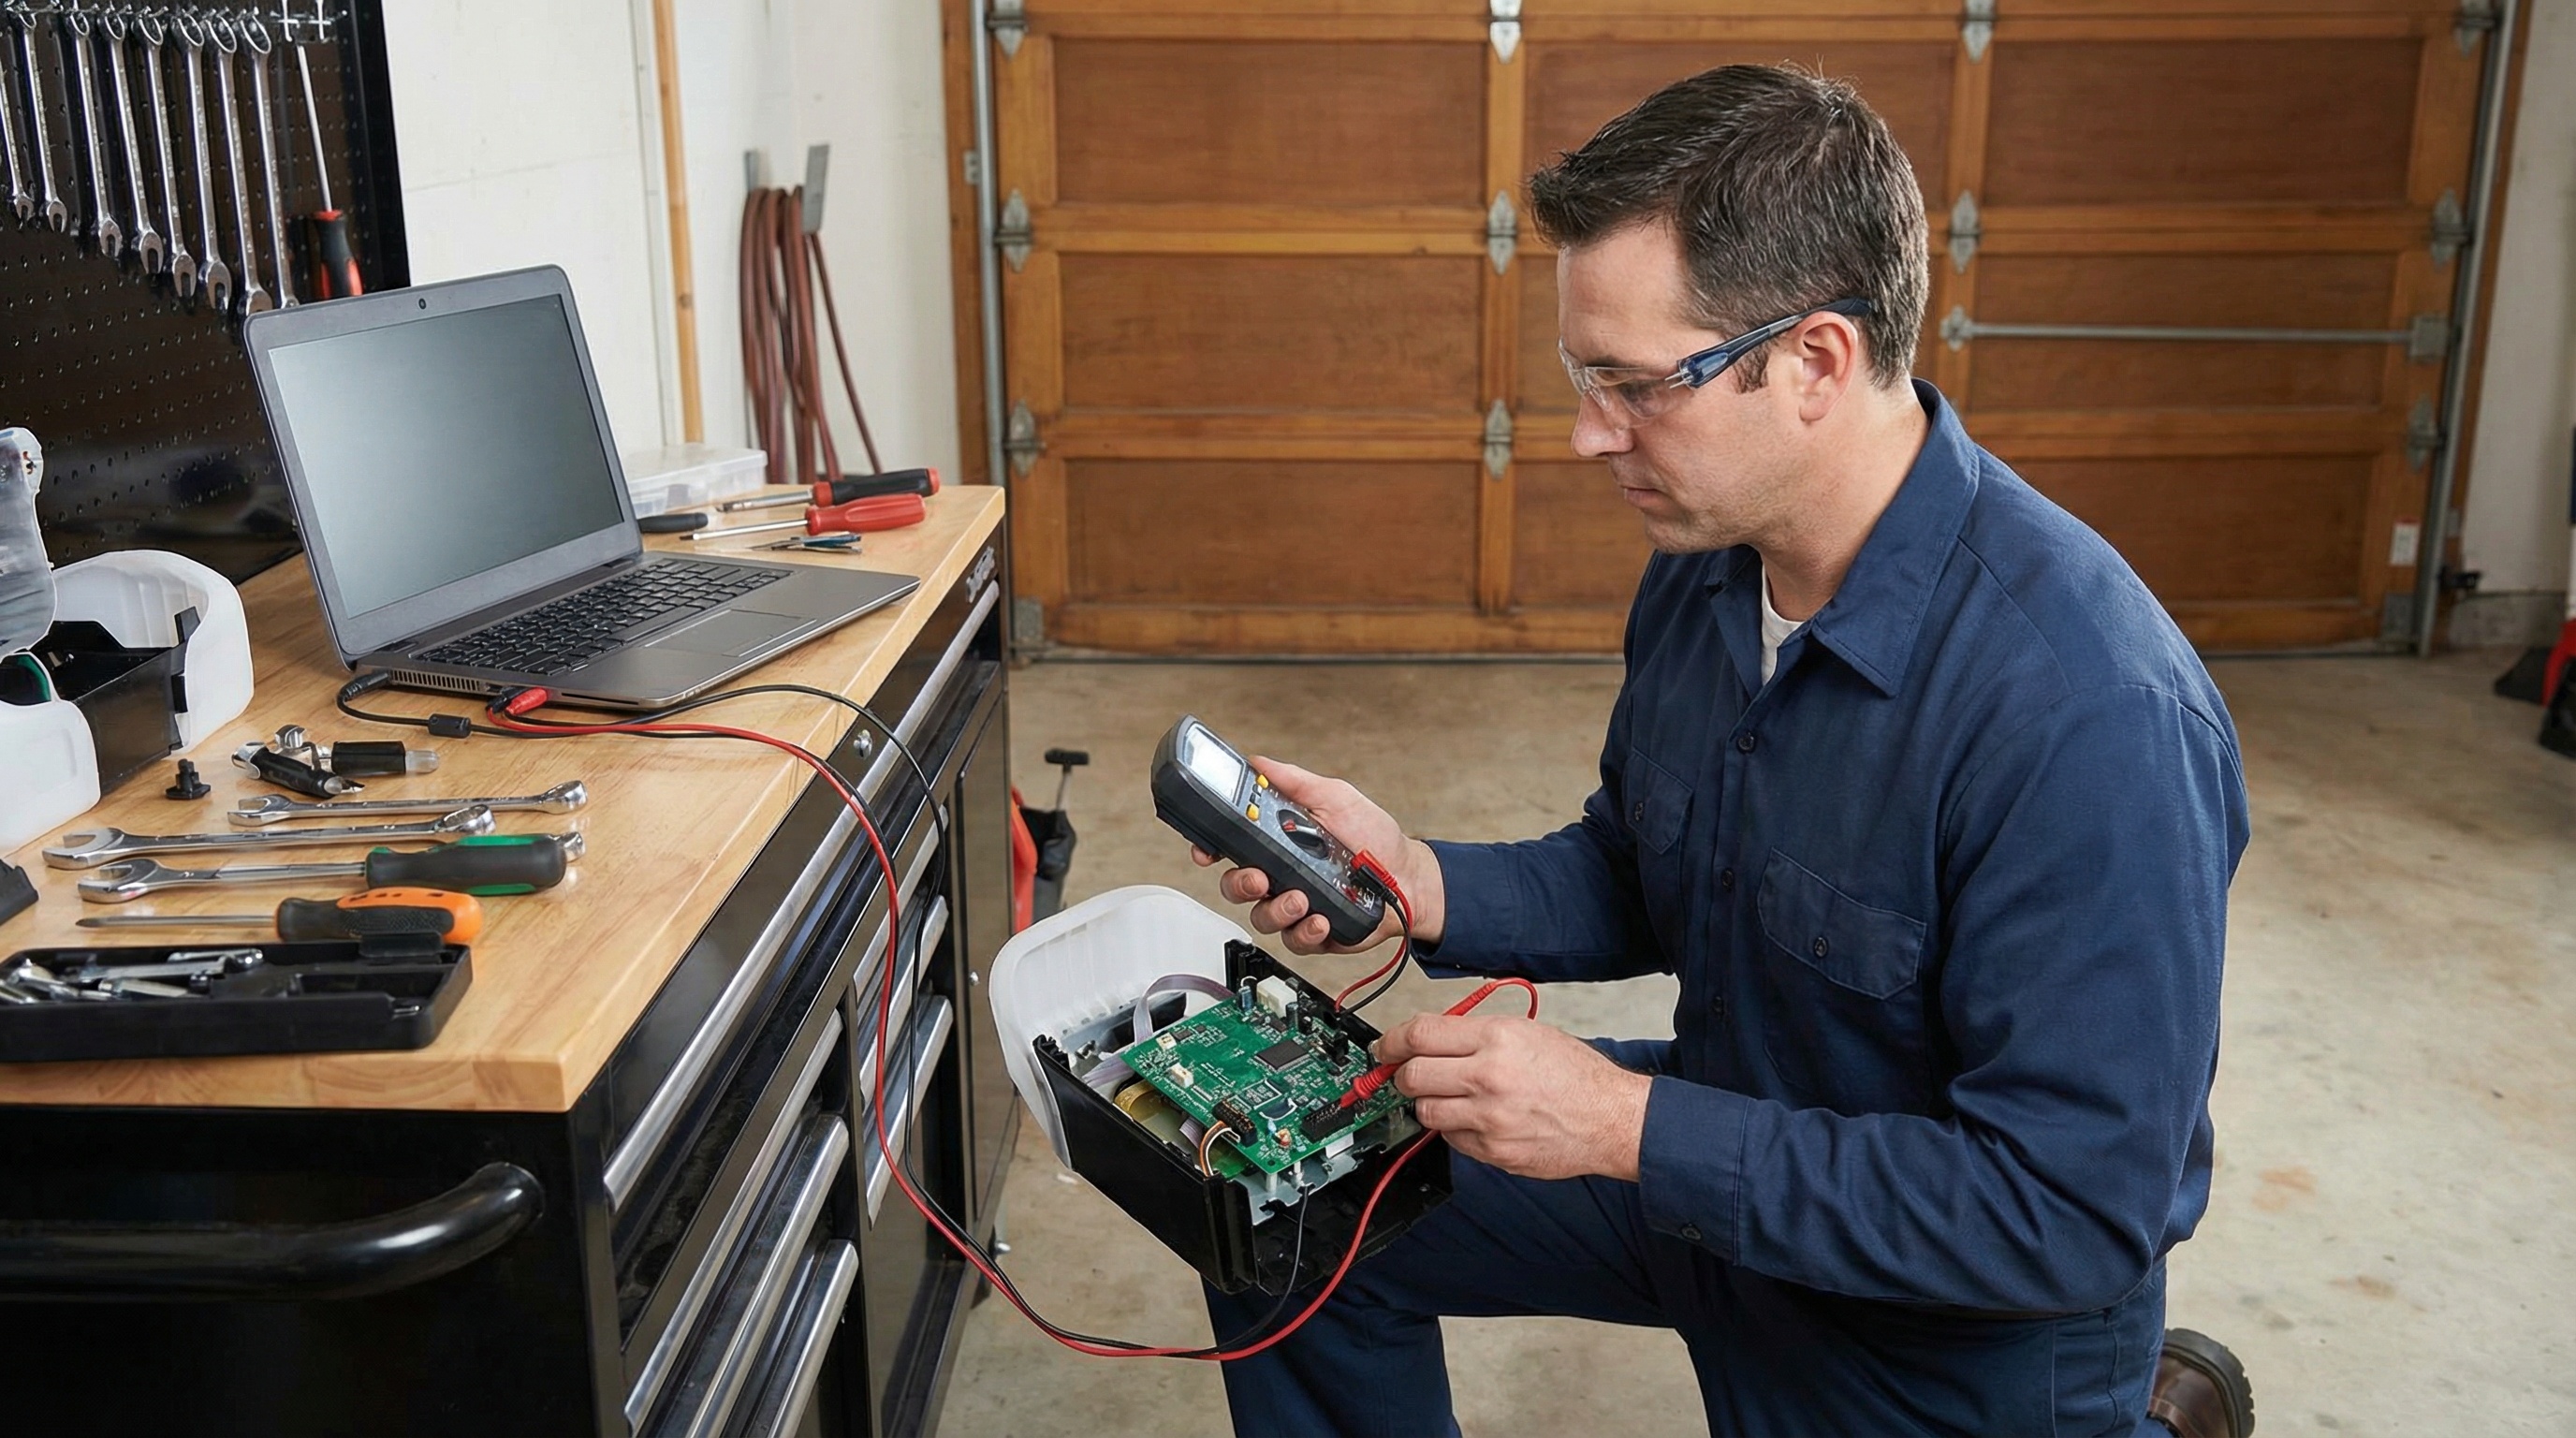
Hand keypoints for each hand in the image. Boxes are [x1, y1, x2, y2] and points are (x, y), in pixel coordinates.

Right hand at [1188, 756, 1446, 951]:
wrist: (1410, 878)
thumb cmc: (1375, 838)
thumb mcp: (1336, 798)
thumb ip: (1296, 782)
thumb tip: (1259, 762)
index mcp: (1279, 842)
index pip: (1232, 845)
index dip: (1210, 847)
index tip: (1206, 849)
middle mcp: (1281, 874)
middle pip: (1236, 884)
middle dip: (1240, 883)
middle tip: (1260, 877)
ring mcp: (1295, 906)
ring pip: (1261, 916)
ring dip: (1277, 909)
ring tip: (1302, 899)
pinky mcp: (1313, 933)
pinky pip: (1294, 940)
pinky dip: (1305, 932)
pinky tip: (1320, 919)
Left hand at [1376, 1014, 1650, 1180]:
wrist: (1611, 1118)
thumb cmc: (1576, 1074)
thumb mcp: (1528, 1032)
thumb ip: (1476, 1033)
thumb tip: (1430, 1038)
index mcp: (1497, 1038)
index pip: (1420, 1033)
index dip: (1392, 1041)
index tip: (1385, 1047)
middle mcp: (1489, 1076)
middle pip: (1412, 1075)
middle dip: (1403, 1074)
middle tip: (1410, 1073)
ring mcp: (1489, 1118)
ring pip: (1425, 1110)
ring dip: (1429, 1103)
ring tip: (1452, 1097)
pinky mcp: (1493, 1150)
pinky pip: (1451, 1139)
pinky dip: (1456, 1128)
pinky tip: (1478, 1118)